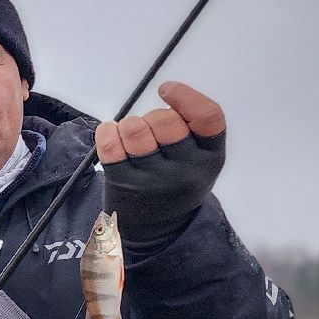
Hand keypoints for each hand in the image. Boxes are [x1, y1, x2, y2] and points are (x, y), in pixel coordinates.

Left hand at [95, 81, 226, 241]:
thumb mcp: (201, 159)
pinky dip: (107, 132)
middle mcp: (186, 171)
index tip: (166, 89)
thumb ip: (193, 127)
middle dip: (154, 115)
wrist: (158, 229)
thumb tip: (168, 93)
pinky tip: (113, 135)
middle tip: (152, 127)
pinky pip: (109, 143)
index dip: (185, 96)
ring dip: (130, 125)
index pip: (208, 117)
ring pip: (135, 129)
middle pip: (165, 121)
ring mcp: (153, 180)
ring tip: (133, 136)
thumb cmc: (179, 180)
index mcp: (211, 158)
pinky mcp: (123, 183)